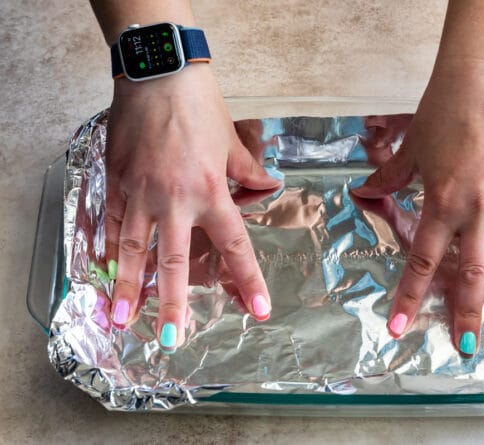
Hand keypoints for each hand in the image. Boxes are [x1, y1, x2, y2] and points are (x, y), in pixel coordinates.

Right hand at [104, 64, 281, 352]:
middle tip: (171, 339)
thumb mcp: (232, 142)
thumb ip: (248, 172)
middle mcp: (175, 200)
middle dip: (173, 303)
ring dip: (126, 286)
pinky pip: (112, 221)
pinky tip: (102, 270)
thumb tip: (268, 186)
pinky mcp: (116, 181)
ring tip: (120, 319)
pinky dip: (107, 248)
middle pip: (175, 261)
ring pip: (132, 248)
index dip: (247, 281)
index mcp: (211, 192)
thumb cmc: (200, 106)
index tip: (258, 310)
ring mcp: (141, 192)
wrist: (158, 75)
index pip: (234, 246)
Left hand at [351, 61, 483, 354]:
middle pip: (470, 272)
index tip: (399, 327)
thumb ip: (388, 180)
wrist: (482, 82)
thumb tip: (364, 195)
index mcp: (442, 201)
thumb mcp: (410, 150)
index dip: (409, 297)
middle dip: (466, 312)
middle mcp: (477, 209)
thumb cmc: (441, 113)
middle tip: (465, 346)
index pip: (422, 261)